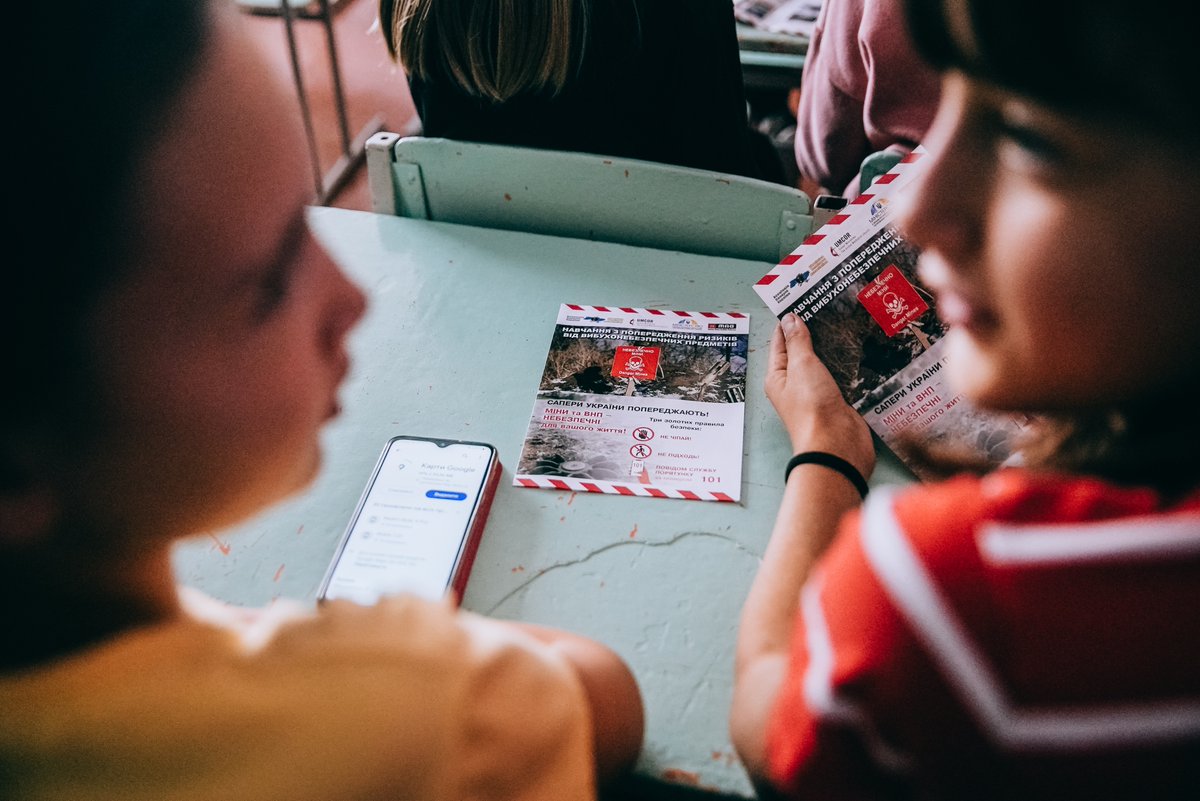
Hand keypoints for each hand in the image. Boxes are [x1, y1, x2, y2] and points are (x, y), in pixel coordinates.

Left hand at [765, 313, 874, 478]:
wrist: (836, 445)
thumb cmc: (812, 408)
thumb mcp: (802, 366)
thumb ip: (797, 342)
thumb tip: (790, 319)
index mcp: (778, 377)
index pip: (780, 342)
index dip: (789, 321)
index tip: (801, 299)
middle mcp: (795, 385)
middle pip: (803, 352)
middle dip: (814, 331)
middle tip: (829, 306)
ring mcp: (818, 393)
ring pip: (824, 364)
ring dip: (833, 348)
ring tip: (847, 321)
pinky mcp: (838, 400)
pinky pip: (841, 377)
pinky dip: (848, 364)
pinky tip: (859, 349)